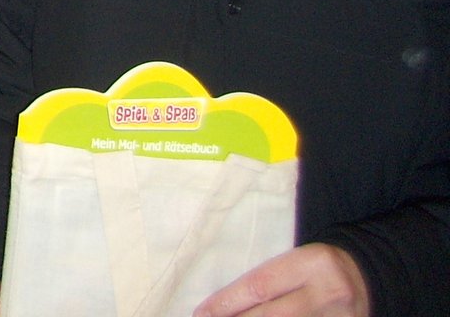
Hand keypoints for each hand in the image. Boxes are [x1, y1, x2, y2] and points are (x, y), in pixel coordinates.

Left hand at [194, 244, 368, 316]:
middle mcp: (327, 293)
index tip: (202, 313)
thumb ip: (269, 280)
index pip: (260, 286)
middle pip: (272, 316)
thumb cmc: (320, 267)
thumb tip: (226, 306)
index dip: (227, 303)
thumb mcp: (297, 261)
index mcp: (312, 263)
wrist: (372, 278)